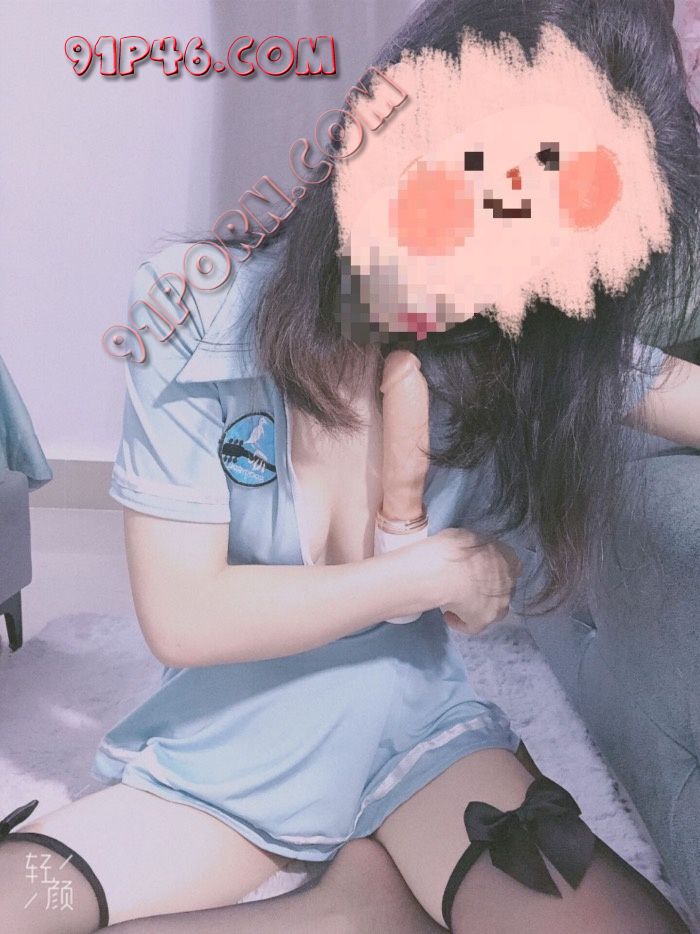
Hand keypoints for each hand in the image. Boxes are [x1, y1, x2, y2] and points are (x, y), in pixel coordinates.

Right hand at [406, 527, 523, 634]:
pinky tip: (448, 616)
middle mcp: (510, 582)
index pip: (509, 563)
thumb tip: (470, 552)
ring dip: (479, 605)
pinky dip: (461, 621)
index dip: (493, 566)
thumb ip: (477, 548)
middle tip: (468, 584)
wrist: (449, 568)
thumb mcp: (470, 536)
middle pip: (502, 588)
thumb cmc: (456, 546)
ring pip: (493, 608)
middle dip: (488, 588)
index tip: (477, 567)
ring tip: (458, 601)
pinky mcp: (483, 620)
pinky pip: (473, 625)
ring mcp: (500, 604)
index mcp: (510, 558)